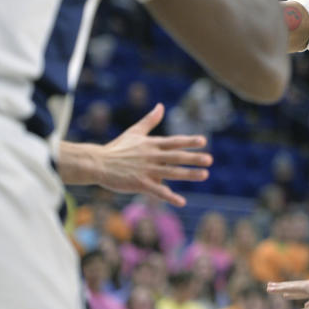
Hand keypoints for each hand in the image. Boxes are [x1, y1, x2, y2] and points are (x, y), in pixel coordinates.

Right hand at [95, 104, 211, 206]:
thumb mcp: (134, 132)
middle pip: (176, 157)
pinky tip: (182, 202)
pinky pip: (157, 191)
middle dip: (194, 158)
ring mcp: (146, 170)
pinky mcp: (140, 183)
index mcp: (151, 144)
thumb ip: (150, 120)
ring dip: (188, 174)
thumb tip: (160, 106)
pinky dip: (170, 197)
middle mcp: (151, 156)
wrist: (98, 163)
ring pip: (171, 173)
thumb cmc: (117, 148)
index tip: (203, 141)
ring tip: (205, 175)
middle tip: (210, 159)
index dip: (188, 142)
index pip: (174, 142)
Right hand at [267, 279, 308, 308]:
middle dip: (281, 287)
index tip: (268, 288)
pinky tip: (303, 303)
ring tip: (283, 293)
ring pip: (300, 290)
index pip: (290, 288)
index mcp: (308, 287)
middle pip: (293, 286)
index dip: (279, 289)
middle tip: (269, 286)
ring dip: (291, 292)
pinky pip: (308, 295)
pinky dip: (302, 297)